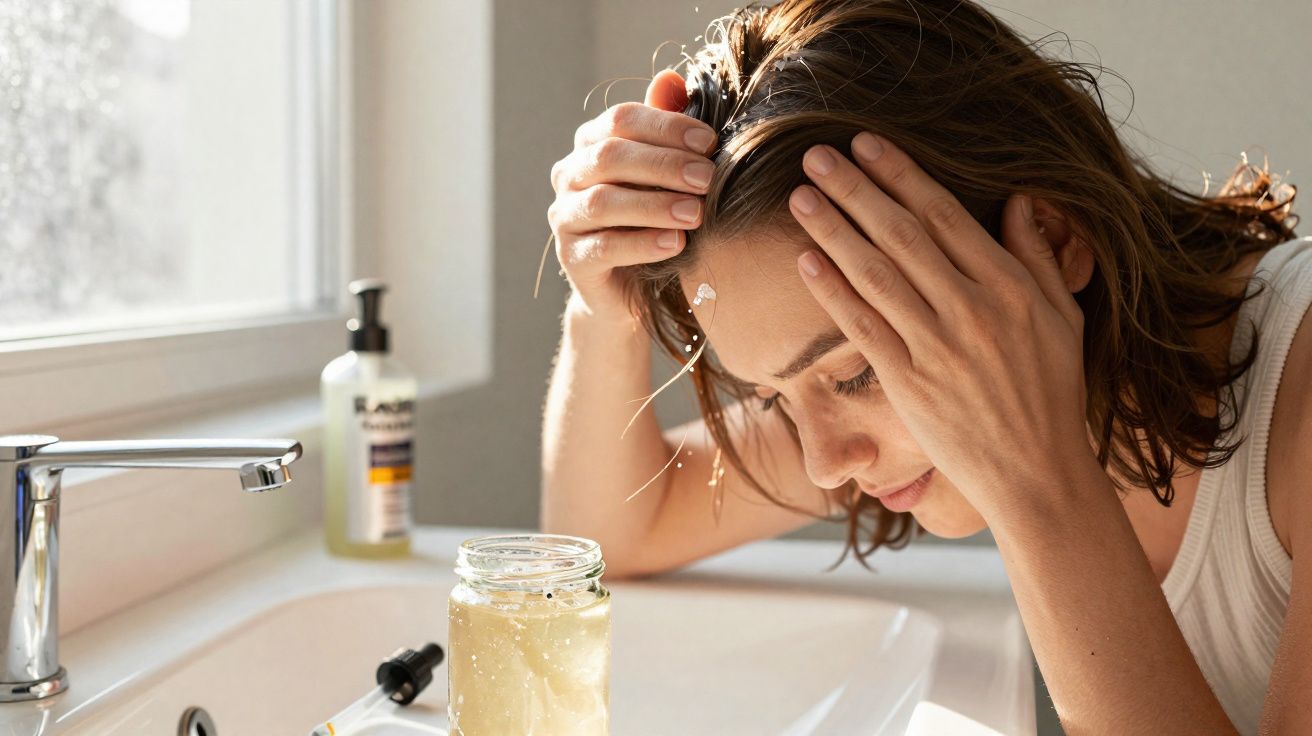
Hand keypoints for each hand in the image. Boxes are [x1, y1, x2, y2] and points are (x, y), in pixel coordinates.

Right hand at [547, 71, 717, 322]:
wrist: (631, 288)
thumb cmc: (653, 219)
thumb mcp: (665, 174)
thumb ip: (666, 129)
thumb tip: (671, 79)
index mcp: (591, 144)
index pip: (621, 119)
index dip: (665, 126)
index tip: (709, 141)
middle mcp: (570, 175)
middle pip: (610, 156)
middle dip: (664, 164)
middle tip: (708, 178)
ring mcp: (565, 217)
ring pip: (603, 202)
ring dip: (654, 204)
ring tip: (696, 213)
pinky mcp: (572, 259)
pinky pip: (604, 246)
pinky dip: (642, 243)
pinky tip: (676, 243)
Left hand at [789, 133, 1091, 515]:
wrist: (1037, 473)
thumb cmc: (1051, 393)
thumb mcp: (1062, 317)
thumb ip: (1038, 256)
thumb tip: (1021, 199)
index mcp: (1009, 286)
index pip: (944, 215)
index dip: (900, 175)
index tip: (865, 144)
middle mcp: (972, 309)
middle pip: (901, 234)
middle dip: (855, 189)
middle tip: (815, 155)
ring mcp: (937, 346)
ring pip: (875, 274)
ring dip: (833, 230)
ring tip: (800, 197)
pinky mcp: (908, 383)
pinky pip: (862, 326)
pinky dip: (832, 291)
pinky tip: (805, 260)